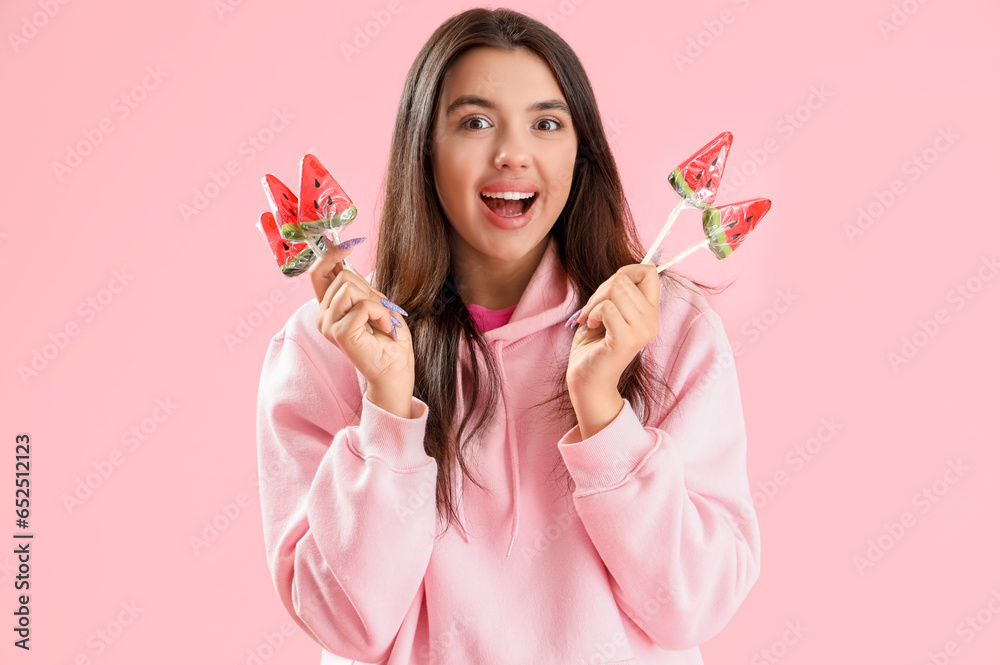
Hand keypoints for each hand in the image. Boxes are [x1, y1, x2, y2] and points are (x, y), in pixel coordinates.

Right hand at [309, 243, 414, 415]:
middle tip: (380, 312)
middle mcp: (324, 316)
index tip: (348, 245)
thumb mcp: (375, 302)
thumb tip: (344, 257)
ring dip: (376, 302)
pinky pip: (364, 305)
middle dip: (369, 289)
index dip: (330, 255)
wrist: (396, 369)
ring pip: (350, 287)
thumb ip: (358, 285)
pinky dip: (381, 313)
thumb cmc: (389, 338)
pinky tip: (384, 329)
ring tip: (382, 321)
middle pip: (342, 276)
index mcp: (329, 307)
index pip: (318, 273)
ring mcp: (329, 326)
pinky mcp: (341, 334)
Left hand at [566, 263, 659, 399]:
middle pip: (624, 278)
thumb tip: (624, 272)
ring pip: (616, 290)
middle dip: (600, 290)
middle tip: (592, 311)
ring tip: (591, 320)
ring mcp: (641, 331)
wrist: (588, 380)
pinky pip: (608, 308)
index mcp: (650, 313)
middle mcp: (652, 321)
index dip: (627, 270)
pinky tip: (592, 326)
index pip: (650, 273)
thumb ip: (620, 293)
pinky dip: (593, 314)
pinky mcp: (626, 340)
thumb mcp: (610, 311)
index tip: (610, 287)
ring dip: (594, 302)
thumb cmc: (594, 345)